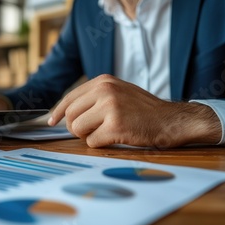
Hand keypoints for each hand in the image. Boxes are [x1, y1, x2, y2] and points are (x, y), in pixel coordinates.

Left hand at [48, 74, 221, 147]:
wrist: (172, 120)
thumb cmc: (144, 110)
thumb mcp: (119, 92)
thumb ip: (95, 97)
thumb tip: (66, 113)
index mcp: (103, 81)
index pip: (70, 97)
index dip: (58, 111)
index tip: (51, 121)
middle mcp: (105, 90)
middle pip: (70, 114)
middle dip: (75, 127)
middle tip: (88, 131)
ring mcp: (110, 107)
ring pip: (78, 128)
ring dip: (87, 136)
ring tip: (105, 132)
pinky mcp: (115, 125)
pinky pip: (92, 141)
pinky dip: (100, 144)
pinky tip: (116, 137)